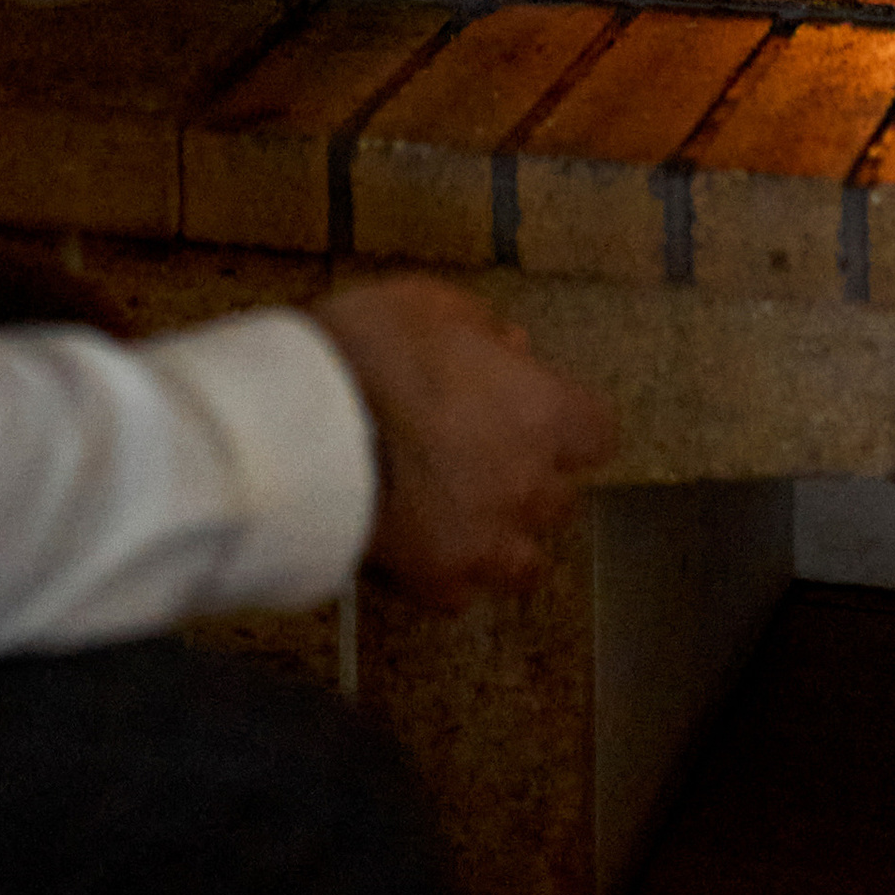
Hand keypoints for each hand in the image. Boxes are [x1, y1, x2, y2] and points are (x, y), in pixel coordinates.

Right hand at [314, 276, 616, 608]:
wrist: (298, 428)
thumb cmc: (366, 351)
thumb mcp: (428, 304)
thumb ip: (483, 328)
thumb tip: (514, 348)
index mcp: (540, 412)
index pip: (597, 434)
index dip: (565, 425)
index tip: (531, 412)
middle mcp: (529, 485)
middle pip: (558, 497)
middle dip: (526, 479)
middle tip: (473, 455)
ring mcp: (487, 541)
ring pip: (524, 560)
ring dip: (499, 538)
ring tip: (454, 514)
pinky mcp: (438, 581)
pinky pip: (461, 590)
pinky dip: (445, 571)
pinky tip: (414, 543)